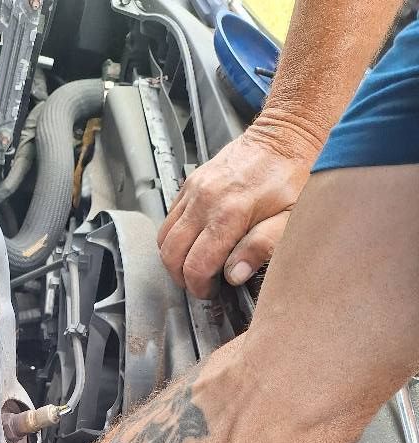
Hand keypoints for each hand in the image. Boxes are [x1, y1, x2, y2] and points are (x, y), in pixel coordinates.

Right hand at [157, 131, 314, 296]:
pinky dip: (175, 236)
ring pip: (164, 237)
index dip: (200, 286)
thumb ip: (261, 247)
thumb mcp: (290, 219)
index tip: (210, 291)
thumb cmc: (293, 177)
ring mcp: (194, 190)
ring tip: (194, 265)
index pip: (195, 265)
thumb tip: (234, 274)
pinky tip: (194, 241)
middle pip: (172, 254)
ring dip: (174, 258)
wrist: (285, 136)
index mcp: (229, 214)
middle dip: (182, 276)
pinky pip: (169, 218)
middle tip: (200, 284)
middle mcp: (205, 201)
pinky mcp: (191, 183)